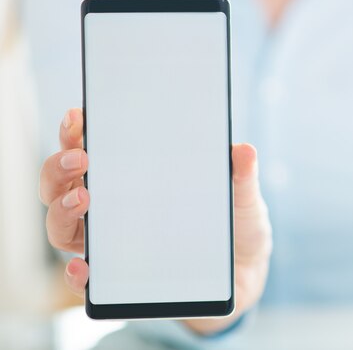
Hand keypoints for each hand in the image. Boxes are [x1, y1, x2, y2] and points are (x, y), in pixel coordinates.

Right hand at [39, 108, 272, 334]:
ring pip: (62, 227)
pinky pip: (85, 281)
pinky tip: (84, 266)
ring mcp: (113, 244)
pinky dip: (76, 274)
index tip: (79, 118)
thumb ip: (242, 176)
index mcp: (136, 178)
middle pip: (63, 185)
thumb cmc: (234, 225)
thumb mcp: (242, 198)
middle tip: (80, 157)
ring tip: (83, 198)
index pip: (93, 150)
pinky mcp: (120, 281)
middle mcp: (115, 209)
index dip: (76, 132)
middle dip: (58, 166)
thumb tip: (243, 150)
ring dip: (61, 210)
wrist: (246, 273)